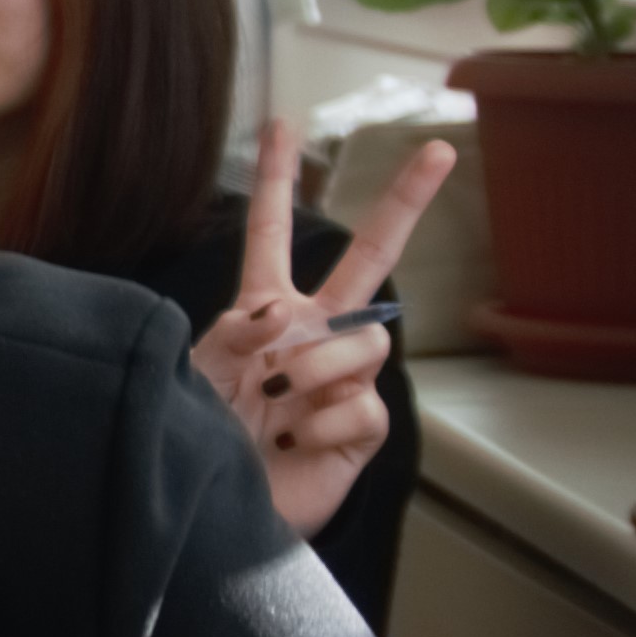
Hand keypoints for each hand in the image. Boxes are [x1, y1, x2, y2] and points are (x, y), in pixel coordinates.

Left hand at [186, 119, 456, 539]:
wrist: (215, 513)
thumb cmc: (196, 439)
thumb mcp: (198, 372)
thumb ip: (235, 331)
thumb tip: (286, 310)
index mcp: (268, 310)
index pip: (272, 233)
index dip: (275, 180)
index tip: (281, 123)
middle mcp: (315, 333)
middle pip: (371, 258)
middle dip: (404, 203)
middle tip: (439, 153)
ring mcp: (345, 378)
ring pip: (365, 338)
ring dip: (314, 366)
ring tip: (273, 402)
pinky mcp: (363, 427)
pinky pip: (363, 401)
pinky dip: (320, 419)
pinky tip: (289, 440)